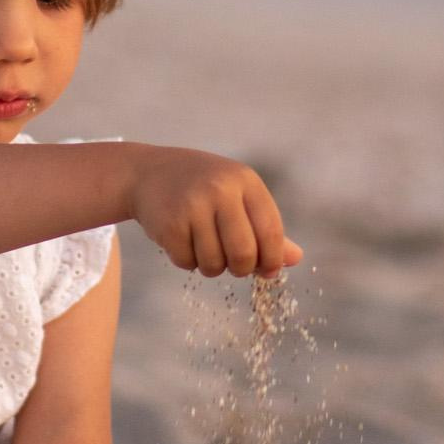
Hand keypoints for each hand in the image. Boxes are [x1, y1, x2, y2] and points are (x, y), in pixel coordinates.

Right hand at [128, 148, 302, 279]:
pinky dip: (187, 261)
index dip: (273, 259)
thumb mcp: (238, 196)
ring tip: (204, 246)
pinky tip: (183, 241)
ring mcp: (193, 206)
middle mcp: (220, 190)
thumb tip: (296, 259)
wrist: (148, 172)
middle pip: (243, 254)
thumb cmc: (203, 187)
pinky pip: (187, 263)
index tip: (268, 271)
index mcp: (245, 181)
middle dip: (241, 268)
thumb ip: (266, 227)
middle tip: (234, 265)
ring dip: (211, 266)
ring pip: (214, 264)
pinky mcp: (169, 223)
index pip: (271, 231)